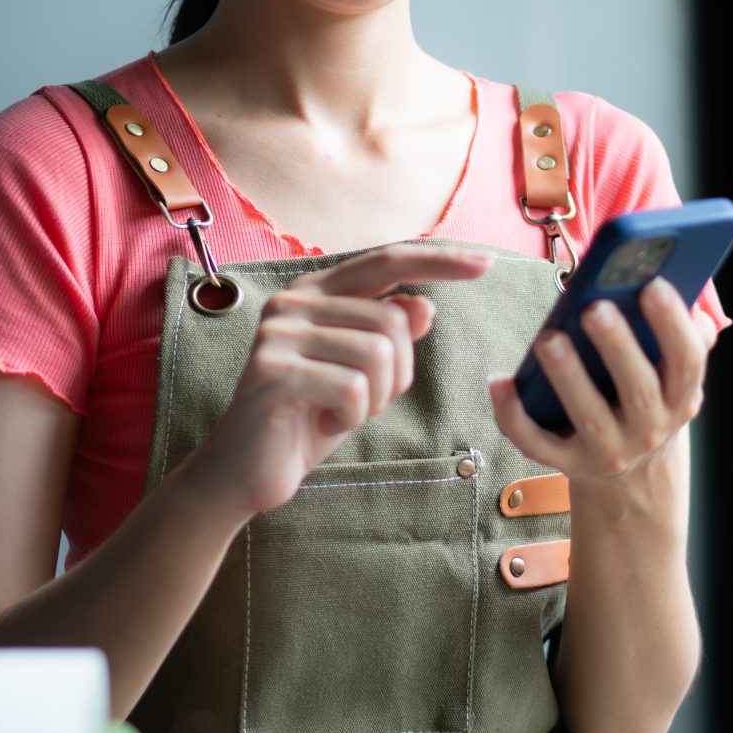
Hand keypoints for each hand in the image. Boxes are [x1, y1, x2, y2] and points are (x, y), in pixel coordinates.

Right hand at [180, 243, 493, 517]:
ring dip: (375, 399)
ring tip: (339, 413)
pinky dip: (352, 418)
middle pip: (392, 320)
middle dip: (397, 373)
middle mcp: (293, 301)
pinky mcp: (272, 370)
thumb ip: (389, 339)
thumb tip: (425, 305)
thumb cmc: (308, 419)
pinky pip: (353, 389)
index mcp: (316, 292)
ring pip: (377, 353)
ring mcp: (278, 332)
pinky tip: (322, 424)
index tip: (487, 262)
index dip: (439, 261)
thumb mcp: (362, 378)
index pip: (387, 262)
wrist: (245, 472)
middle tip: (363, 404)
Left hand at [487, 278, 717, 486]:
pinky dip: (514, 415)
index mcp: (680, 398)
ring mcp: (609, 451)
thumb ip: (684, 334)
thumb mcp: (673, 376)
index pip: (687, 362)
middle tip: (594, 308)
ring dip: (568, 376)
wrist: (633, 475)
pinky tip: (499, 380)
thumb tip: (681, 288)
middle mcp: (650, 430)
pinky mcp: (568, 463)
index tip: (653, 285)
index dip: (673, 324)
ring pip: (588, 416)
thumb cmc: (646, 399)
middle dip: (617, 346)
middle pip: (638, 389)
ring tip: (549, 338)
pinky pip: (537, 443)